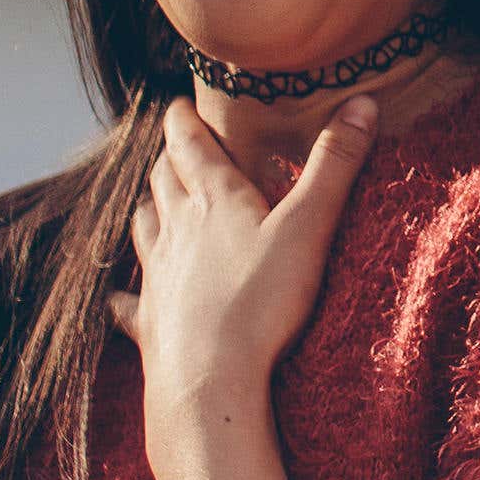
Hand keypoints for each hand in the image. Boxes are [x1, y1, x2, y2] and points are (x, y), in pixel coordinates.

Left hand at [121, 97, 368, 409]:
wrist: (208, 377)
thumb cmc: (260, 300)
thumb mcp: (309, 227)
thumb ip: (335, 165)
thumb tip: (361, 102)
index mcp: (213, 198)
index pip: (189, 144)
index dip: (183, 120)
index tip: (178, 104)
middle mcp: (176, 229)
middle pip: (162, 181)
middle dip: (168, 160)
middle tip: (175, 148)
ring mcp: (158, 276)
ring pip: (143, 228)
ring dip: (148, 209)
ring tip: (154, 202)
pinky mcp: (150, 321)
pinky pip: (128, 301)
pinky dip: (123, 294)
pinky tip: (118, 296)